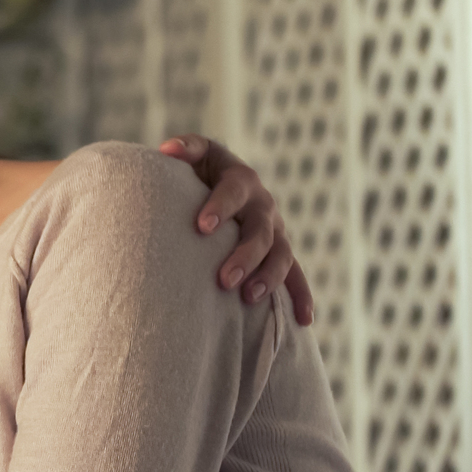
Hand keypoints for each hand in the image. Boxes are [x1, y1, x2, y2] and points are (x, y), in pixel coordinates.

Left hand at [160, 135, 314, 325]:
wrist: (222, 181)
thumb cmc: (201, 170)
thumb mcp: (196, 155)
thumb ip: (186, 150)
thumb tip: (168, 151)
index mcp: (241, 180)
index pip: (234, 192)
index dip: (220, 207)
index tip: (201, 227)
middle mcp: (263, 205)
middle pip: (261, 230)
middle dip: (244, 255)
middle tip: (223, 279)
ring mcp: (275, 230)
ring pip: (281, 255)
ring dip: (269, 277)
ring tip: (249, 297)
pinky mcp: (280, 251)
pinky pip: (296, 275)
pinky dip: (301, 296)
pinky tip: (304, 321)